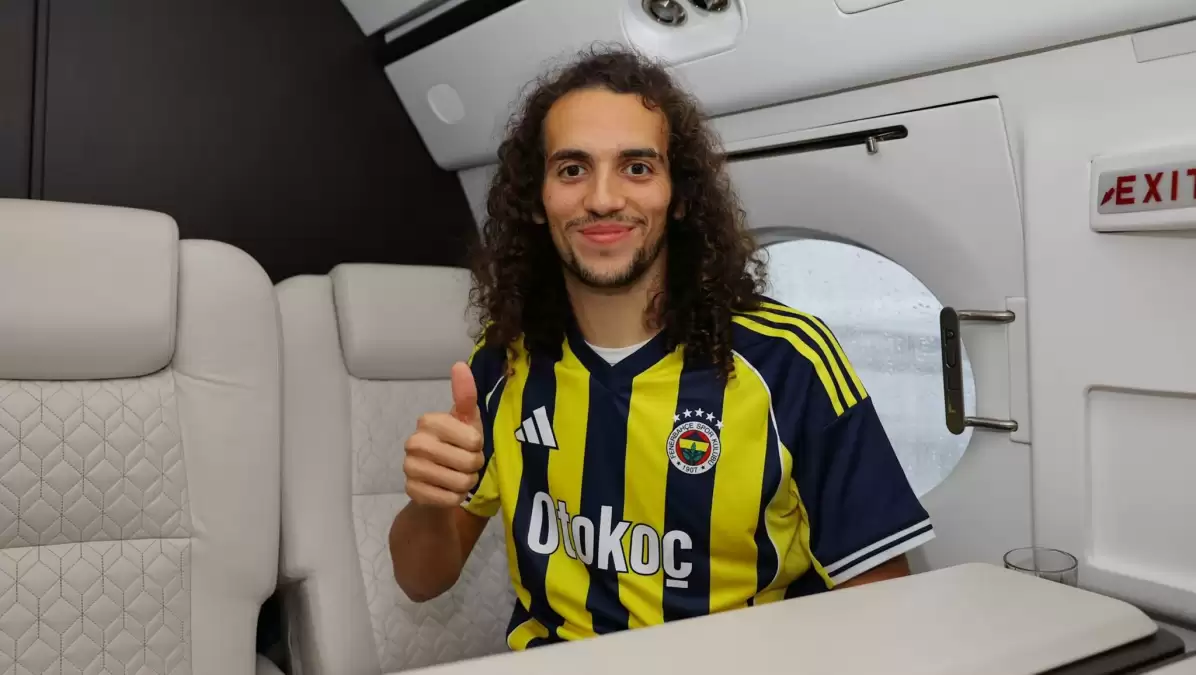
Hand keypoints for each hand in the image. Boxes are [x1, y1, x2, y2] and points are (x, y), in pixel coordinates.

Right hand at [404, 361, 485, 507]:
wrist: (436, 481)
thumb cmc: (457, 445)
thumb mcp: (467, 420)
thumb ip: (465, 394)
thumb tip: (460, 364)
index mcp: (428, 421)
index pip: (474, 440)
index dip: (477, 446)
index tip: (469, 444)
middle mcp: (414, 442)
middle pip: (468, 462)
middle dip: (473, 466)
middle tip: (465, 464)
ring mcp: (410, 468)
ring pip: (460, 482)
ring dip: (466, 483)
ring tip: (457, 476)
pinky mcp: (411, 491)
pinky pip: (449, 499)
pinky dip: (455, 497)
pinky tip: (447, 490)